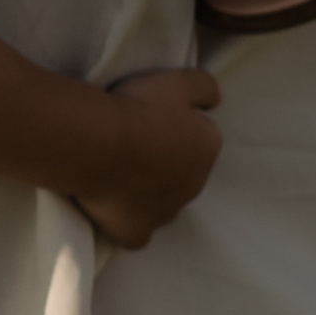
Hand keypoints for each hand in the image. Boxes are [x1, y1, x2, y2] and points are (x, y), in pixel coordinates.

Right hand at [67, 67, 222, 249]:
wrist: (99, 145)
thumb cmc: (139, 108)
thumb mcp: (179, 80)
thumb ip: (204, 87)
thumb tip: (216, 100)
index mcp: (206, 149)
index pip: (201, 134)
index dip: (178, 121)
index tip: (156, 113)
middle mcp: (193, 186)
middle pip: (183, 170)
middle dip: (166, 157)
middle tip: (136, 138)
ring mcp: (165, 215)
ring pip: (163, 201)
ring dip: (149, 187)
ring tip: (121, 165)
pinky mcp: (137, 233)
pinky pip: (138, 228)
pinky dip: (130, 218)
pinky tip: (116, 202)